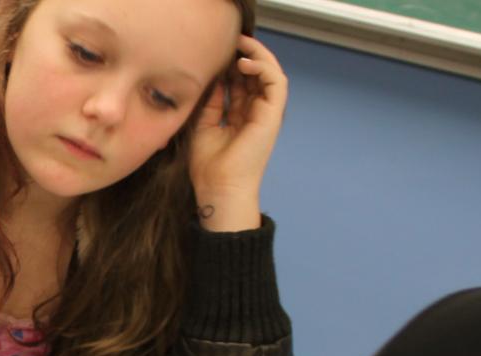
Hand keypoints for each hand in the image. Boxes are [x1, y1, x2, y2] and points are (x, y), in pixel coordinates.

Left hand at [189, 35, 287, 230]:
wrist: (219, 188)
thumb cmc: (209, 165)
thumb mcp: (204, 125)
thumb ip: (212, 102)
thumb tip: (215, 78)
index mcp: (241, 117)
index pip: (241, 83)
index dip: (231, 66)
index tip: (217, 54)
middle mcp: (256, 113)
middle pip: (255, 76)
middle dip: (243, 56)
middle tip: (229, 42)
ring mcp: (266, 114)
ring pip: (270, 74)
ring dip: (257, 56)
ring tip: (239, 45)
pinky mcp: (273, 116)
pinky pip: (276, 83)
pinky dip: (263, 68)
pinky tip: (245, 63)